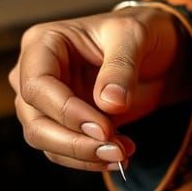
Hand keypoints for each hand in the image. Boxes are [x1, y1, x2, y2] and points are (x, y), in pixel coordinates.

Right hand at [8, 5, 191, 171]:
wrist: (156, 50)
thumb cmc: (139, 31)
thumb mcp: (135, 35)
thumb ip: (121, 67)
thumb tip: (110, 104)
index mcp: (43, 42)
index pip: (37, 85)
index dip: (65, 111)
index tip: (103, 128)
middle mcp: (35, 73)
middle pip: (35, 121)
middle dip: (74, 141)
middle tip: (114, 149)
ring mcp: (47, 101)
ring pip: (46, 141)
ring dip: (83, 155)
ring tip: (122, 153)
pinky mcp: (63, 123)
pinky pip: (64, 150)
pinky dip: (89, 158)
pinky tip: (120, 154)